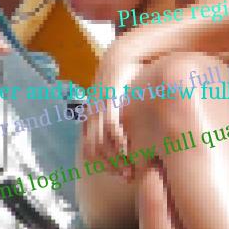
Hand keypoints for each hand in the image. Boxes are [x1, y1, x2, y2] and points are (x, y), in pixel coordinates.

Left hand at [83, 34, 146, 175]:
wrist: (128, 52)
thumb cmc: (131, 77)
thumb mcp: (127, 100)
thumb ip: (129, 119)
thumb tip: (137, 140)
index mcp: (94, 115)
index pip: (91, 149)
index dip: (104, 164)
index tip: (121, 173)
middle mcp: (93, 114)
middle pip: (93, 150)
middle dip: (109, 166)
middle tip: (125, 176)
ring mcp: (99, 108)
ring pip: (100, 143)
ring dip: (114, 159)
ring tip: (128, 169)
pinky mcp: (110, 101)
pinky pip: (111, 128)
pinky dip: (118, 143)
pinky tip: (129, 150)